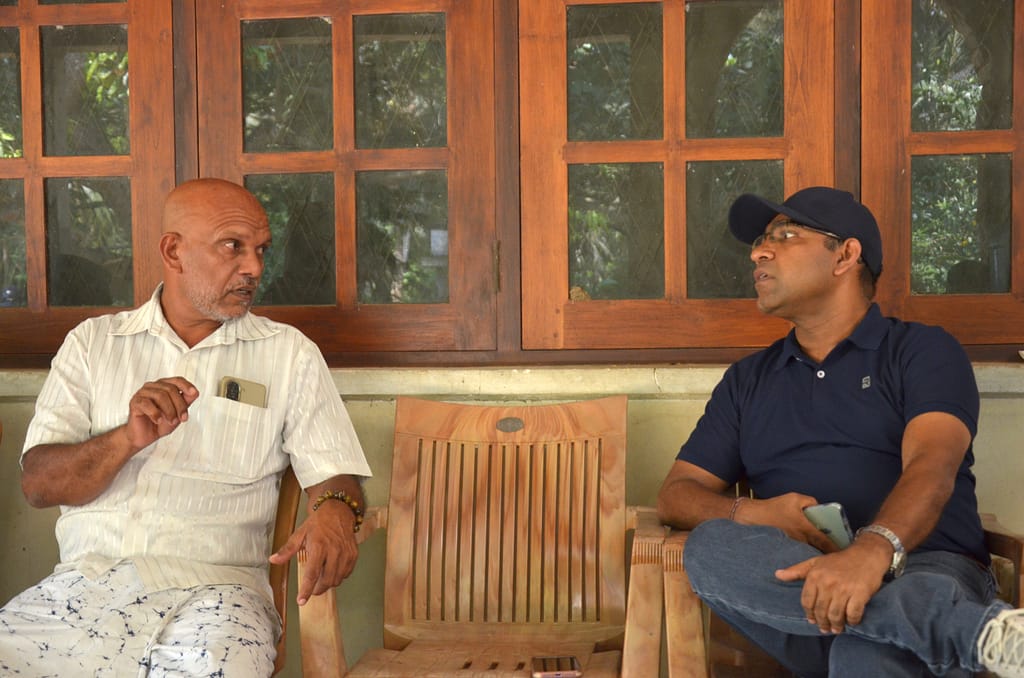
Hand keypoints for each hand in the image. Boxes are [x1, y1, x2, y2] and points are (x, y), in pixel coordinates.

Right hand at [125, 377, 198, 451]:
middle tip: (182, 419)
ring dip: (169, 411)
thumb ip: (186, 402)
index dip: (187, 385)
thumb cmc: (160, 423)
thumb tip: (194, 392)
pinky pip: (147, 404)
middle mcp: (153, 387)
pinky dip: (155, 413)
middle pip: (171, 389)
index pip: (177, 380)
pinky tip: (158, 420)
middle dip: (180, 405)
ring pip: (160, 396)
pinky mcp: (135, 402)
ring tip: (171, 421)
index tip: (194, 393)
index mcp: (164, 386)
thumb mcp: (178, 413)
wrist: (144, 436)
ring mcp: (142, 393)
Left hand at [270, 500, 358, 604]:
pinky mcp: (353, 554)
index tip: (301, 601)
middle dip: (317, 589)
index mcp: (318, 546)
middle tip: (312, 588)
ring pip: (337, 579)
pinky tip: (333, 569)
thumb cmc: (318, 523)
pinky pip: (346, 573)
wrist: (339, 511)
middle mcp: (334, 550)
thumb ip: (287, 549)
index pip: (312, 573)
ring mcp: (345, 553)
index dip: (306, 590)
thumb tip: (273, 560)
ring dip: (328, 583)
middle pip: (326, 580)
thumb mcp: (300, 534)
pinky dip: (339, 576)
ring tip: (322, 576)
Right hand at [738, 492, 837, 552]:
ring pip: (811, 550)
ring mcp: (794, 545)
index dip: (837, 547)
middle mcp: (802, 539)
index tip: (845, 550)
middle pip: (820, 549)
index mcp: (806, 528)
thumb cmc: (775, 507)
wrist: (754, 517)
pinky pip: (802, 549)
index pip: (826, 541)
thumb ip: (810, 502)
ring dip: (819, 551)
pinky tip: (810, 548)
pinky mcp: (787, 546)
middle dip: (829, 551)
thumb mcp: (795, 498)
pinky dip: (808, 550)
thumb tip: (818, 508)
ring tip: (828, 552)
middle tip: (839, 553)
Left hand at [775, 540, 889, 632]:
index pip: (806, 601)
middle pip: (820, 610)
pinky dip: (852, 621)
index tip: (812, 620)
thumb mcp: (815, 562)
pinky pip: (853, 613)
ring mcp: (844, 588)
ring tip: (836, 629)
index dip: (809, 614)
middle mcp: (827, 582)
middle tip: (825, 629)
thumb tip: (777, 575)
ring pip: (835, 614)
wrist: (866, 554)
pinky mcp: (860, 593)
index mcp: (815, 575)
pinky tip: (852, 622)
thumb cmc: (839, 561)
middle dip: (822, 622)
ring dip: (836, 625)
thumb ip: (796, 571)